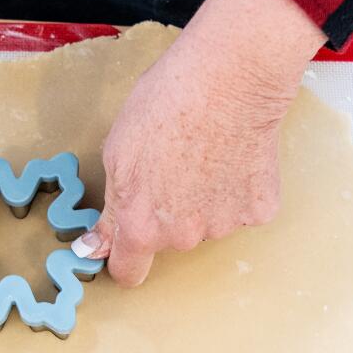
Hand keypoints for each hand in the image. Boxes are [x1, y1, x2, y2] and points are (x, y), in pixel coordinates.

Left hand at [73, 0, 324, 285]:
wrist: (228, 79)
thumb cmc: (165, 105)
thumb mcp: (117, 153)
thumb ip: (110, 210)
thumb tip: (93, 250)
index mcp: (142, 227)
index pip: (129, 272)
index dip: (126, 256)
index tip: (130, 238)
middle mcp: (183, 237)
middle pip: (171, 240)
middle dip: (168, 213)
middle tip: (173, 164)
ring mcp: (224, 226)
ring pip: (207, 223)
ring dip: (204, 199)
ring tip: (205, 152)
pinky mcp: (258, 210)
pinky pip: (241, 208)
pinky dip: (237, 189)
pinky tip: (233, 154)